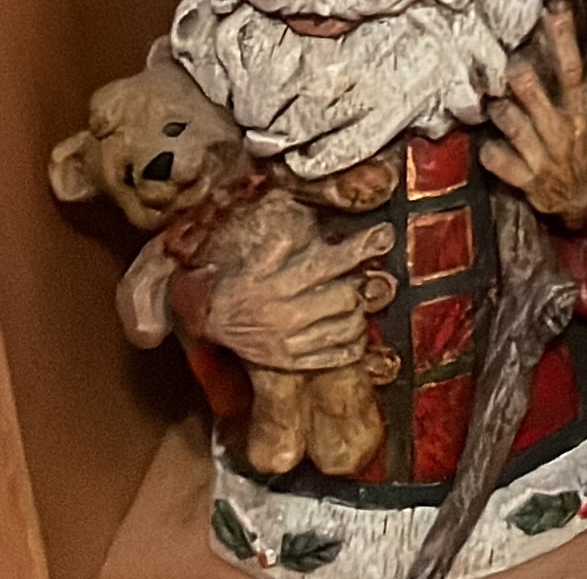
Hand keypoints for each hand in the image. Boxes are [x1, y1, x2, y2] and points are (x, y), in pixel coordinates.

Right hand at [194, 220, 394, 371]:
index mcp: (279, 281)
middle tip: (361, 275)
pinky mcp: (290, 361)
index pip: (334, 261)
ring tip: (353, 302)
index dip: (364, 245)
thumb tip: (305, 224)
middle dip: (360, 283)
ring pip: (347, 327)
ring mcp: (290, 341)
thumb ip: (280, 239)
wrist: (203, 317)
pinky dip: (352, 344)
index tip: (383, 235)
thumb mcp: (252, 253)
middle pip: (347, 296)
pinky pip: (336, 356)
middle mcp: (287, 313)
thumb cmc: (233, 279)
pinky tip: (350, 332)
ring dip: (358, 313)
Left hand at [475, 5, 586, 219]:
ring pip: (517, 123)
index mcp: (584, 107)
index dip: (570, 37)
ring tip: (495, 103)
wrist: (578, 199)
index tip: (558, 5)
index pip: (581, 67)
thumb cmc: (580, 144)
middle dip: (530, 67)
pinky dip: (491, 151)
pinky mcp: (526, 177)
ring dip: (502, 109)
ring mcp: (545, 153)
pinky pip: (499, 159)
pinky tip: (488, 145)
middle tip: (515, 47)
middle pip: (550, 88)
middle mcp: (566, 126)